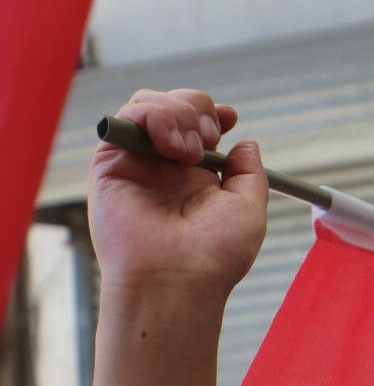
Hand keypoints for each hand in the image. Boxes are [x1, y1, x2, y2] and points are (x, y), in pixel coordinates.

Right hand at [88, 87, 267, 299]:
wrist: (177, 280)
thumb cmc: (214, 257)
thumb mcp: (248, 209)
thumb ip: (250, 173)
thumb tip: (246, 141)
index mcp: (194, 176)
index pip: (197, 124)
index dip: (211, 112)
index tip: (229, 118)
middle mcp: (163, 167)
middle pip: (174, 105)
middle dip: (196, 109)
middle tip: (208, 139)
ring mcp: (137, 164)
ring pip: (148, 104)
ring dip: (176, 113)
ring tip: (187, 152)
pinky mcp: (110, 165)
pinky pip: (125, 117)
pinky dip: (152, 116)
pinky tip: (169, 147)